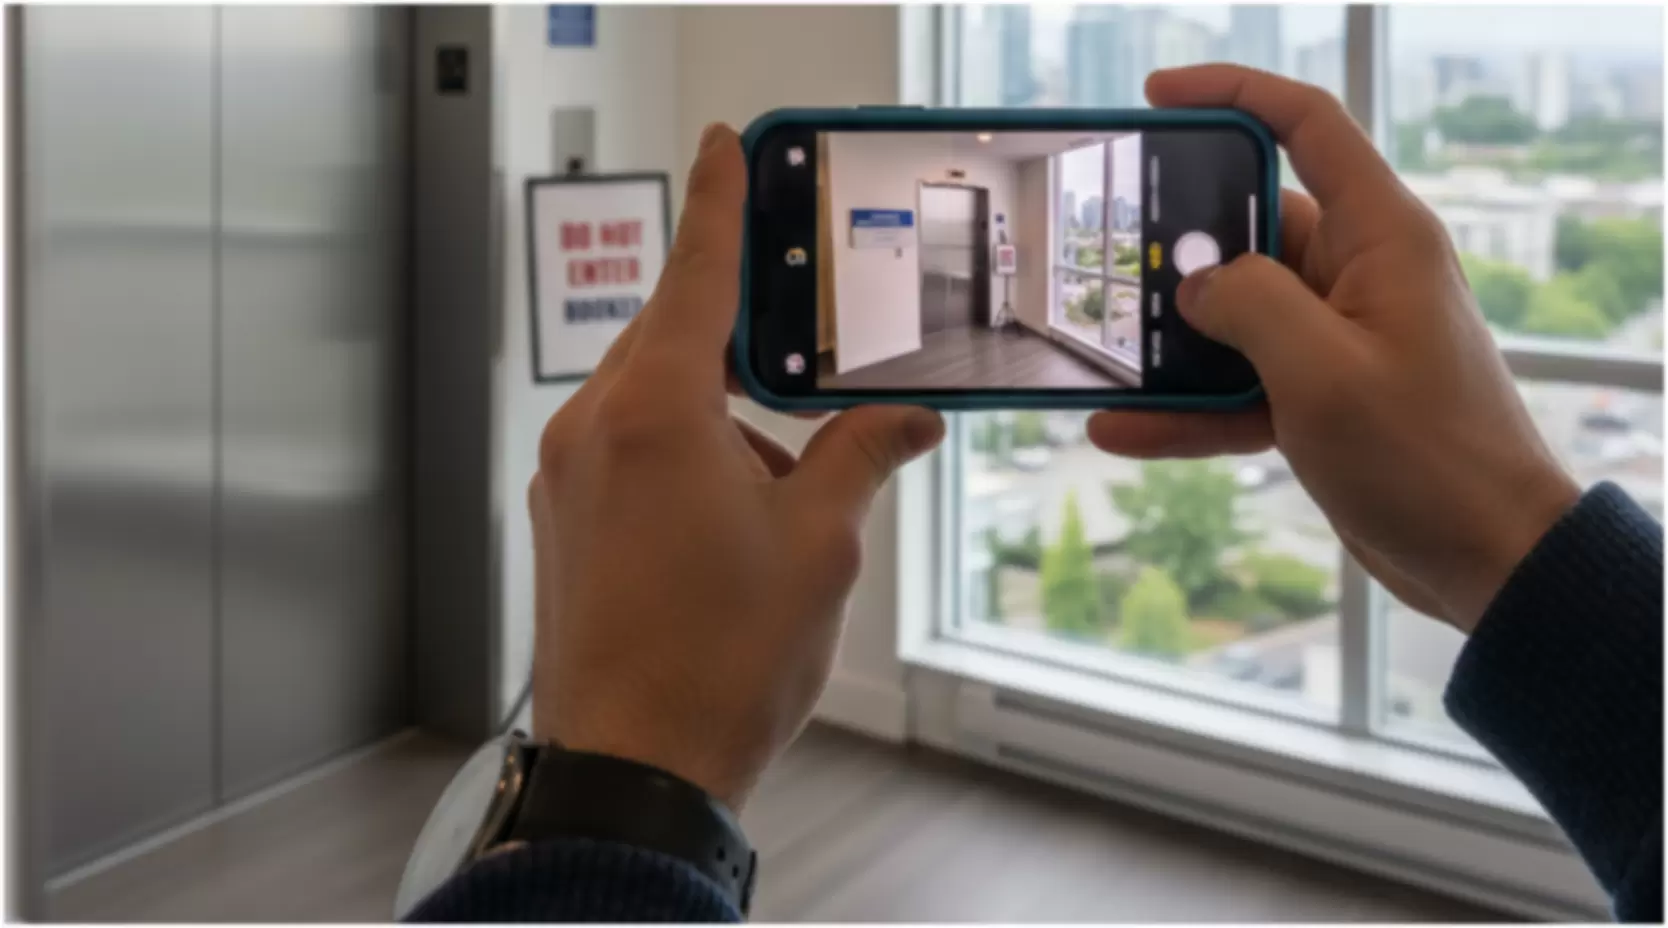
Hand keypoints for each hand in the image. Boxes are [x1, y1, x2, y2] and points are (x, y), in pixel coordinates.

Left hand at [526, 125, 943, 810]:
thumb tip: (903, 423)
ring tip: (789, 497)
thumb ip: (859, 457)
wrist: (636, 768)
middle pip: (675, 340)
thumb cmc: (721, 662)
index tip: (724, 147)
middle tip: (805, 357)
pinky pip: (629, 453)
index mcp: (654, 412)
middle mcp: (593, 429)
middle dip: (744, 345)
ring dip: (724, 422)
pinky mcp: (562, 521)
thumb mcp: (821, 545)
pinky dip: (687, 460)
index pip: (697, 275)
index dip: (721, 204)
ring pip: (656, 403)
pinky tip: (737, 524)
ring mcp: (566, 477)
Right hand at [1088, 65, 1579, 632]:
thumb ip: (1248, 306)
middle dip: (1177, 248)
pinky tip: (1122, 428)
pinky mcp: (1320, 396)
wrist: (1485, 558)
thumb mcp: (1323, 371)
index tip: (1157, 99)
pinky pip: (1238, 385)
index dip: (1230, 95)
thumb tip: (1194, 287)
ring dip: (1172, 343)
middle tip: (1105, 259)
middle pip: (1249, 228)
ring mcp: (1336, 337)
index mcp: (1380, 237)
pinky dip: (1187, 407)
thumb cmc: (1428, 458)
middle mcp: (1358, 274)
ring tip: (1101, 357)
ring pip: (1234, 316)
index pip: (1304, 127)